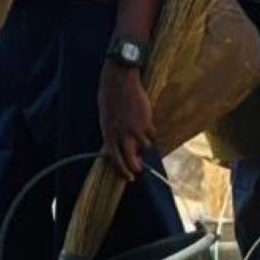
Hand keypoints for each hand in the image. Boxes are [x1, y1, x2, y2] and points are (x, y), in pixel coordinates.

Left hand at [97, 62, 155, 180]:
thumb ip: (113, 133)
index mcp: (108, 134)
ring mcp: (135, 130)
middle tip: (138, 171)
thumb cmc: (110, 98)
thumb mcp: (106, 118)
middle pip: (131, 160)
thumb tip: (124, 148)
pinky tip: (146, 123)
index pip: (114, 159)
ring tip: (141, 133)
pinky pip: (152, 135)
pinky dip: (151, 132)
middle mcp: (121, 135)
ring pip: (145, 147)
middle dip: (135, 168)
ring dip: (144, 144)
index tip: (127, 177)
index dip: (121, 171)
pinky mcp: (146, 123)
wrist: (120, 81)